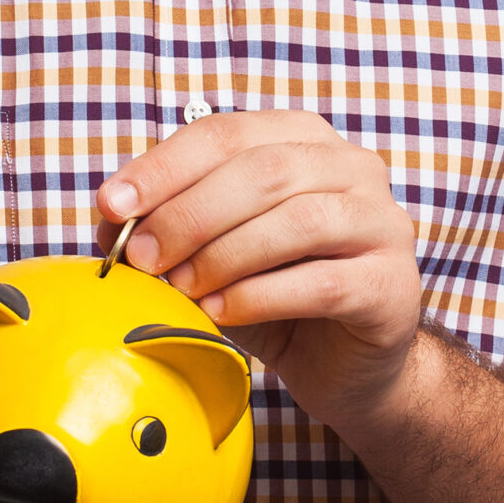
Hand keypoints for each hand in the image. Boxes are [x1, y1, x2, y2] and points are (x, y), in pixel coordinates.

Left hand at [98, 111, 429, 446]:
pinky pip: (323, 282)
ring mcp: (383, 223)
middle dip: (188, 214)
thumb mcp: (208, 256)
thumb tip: (109, 218)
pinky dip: (259, 296)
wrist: (345, 368)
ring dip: (223, 255)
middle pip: (261, 170)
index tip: (111, 204)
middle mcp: (352, 168)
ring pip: (297, 220)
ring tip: (179, 289)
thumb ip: (165, 227)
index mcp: (302, 140)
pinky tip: (219, 312)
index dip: (163, 167)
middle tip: (142, 257)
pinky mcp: (394, 283)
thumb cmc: (274, 300)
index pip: (225, 134)